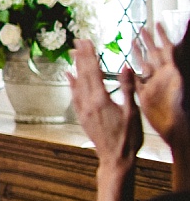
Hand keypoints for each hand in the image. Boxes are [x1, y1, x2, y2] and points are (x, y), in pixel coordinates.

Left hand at [69, 39, 142, 180]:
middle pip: (83, 74)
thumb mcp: (132, 112)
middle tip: (77, 41)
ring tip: (73, 53)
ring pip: (77, 83)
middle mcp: (88, 103)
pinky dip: (72, 83)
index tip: (86, 41)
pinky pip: (74, 95)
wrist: (116, 160)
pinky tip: (69, 76)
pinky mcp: (82, 116)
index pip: (93, 71)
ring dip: (76, 66)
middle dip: (81, 56)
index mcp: (100, 100)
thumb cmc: (127, 138)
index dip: (89, 55)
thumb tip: (125, 67)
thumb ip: (128, 88)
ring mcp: (83, 110)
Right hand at [131, 24, 189, 151]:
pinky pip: (136, 80)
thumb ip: (177, 62)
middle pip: (154, 53)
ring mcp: (153, 84)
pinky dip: (130, 72)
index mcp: (171, 70)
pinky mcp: (145, 95)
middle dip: (148, 40)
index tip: (158, 23)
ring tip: (131, 41)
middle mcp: (162, 76)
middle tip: (142, 28)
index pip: (166, 48)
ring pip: (144, 64)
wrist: (175, 127)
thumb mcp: (179, 80)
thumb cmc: (180, 107)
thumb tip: (175, 46)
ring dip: (138, 52)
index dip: (163, 36)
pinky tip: (124, 65)